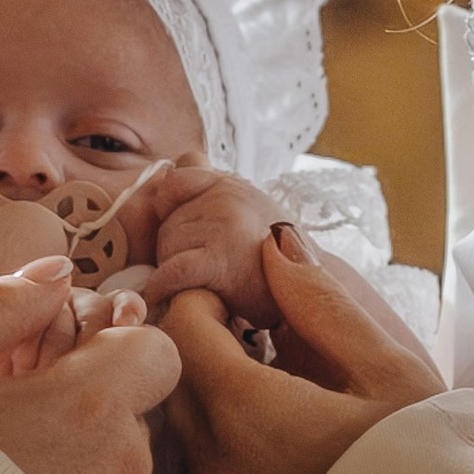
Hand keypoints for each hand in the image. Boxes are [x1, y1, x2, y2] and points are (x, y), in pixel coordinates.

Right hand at [0, 263, 177, 473]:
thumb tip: (57, 272)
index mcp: (89, 406)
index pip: (156, 348)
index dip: (108, 339)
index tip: (50, 351)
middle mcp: (123, 465)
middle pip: (132, 400)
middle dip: (82, 386)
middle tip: (8, 393)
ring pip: (117, 453)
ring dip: (76, 438)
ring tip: (1, 448)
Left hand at [147, 166, 285, 323]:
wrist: (310, 291)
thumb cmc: (274, 258)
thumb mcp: (247, 210)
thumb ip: (209, 189)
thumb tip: (164, 173)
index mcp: (230, 185)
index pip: (174, 181)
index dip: (168, 211)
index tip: (182, 237)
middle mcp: (227, 197)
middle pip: (166, 225)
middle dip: (173, 252)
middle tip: (202, 273)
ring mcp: (224, 225)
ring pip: (166, 250)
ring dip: (173, 275)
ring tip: (205, 286)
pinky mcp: (220, 259)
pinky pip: (171, 273)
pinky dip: (163, 290)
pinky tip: (168, 300)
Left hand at [167, 229, 439, 473]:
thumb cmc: (436, 469)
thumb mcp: (392, 373)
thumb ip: (322, 305)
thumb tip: (273, 245)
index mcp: (250, 415)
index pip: (180, 332)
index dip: (203, 302)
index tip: (242, 303)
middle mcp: (219, 472)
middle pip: (176, 386)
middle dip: (204, 353)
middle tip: (262, 344)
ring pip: (190, 439)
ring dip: (217, 406)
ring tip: (284, 401)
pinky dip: (232, 458)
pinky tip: (288, 457)